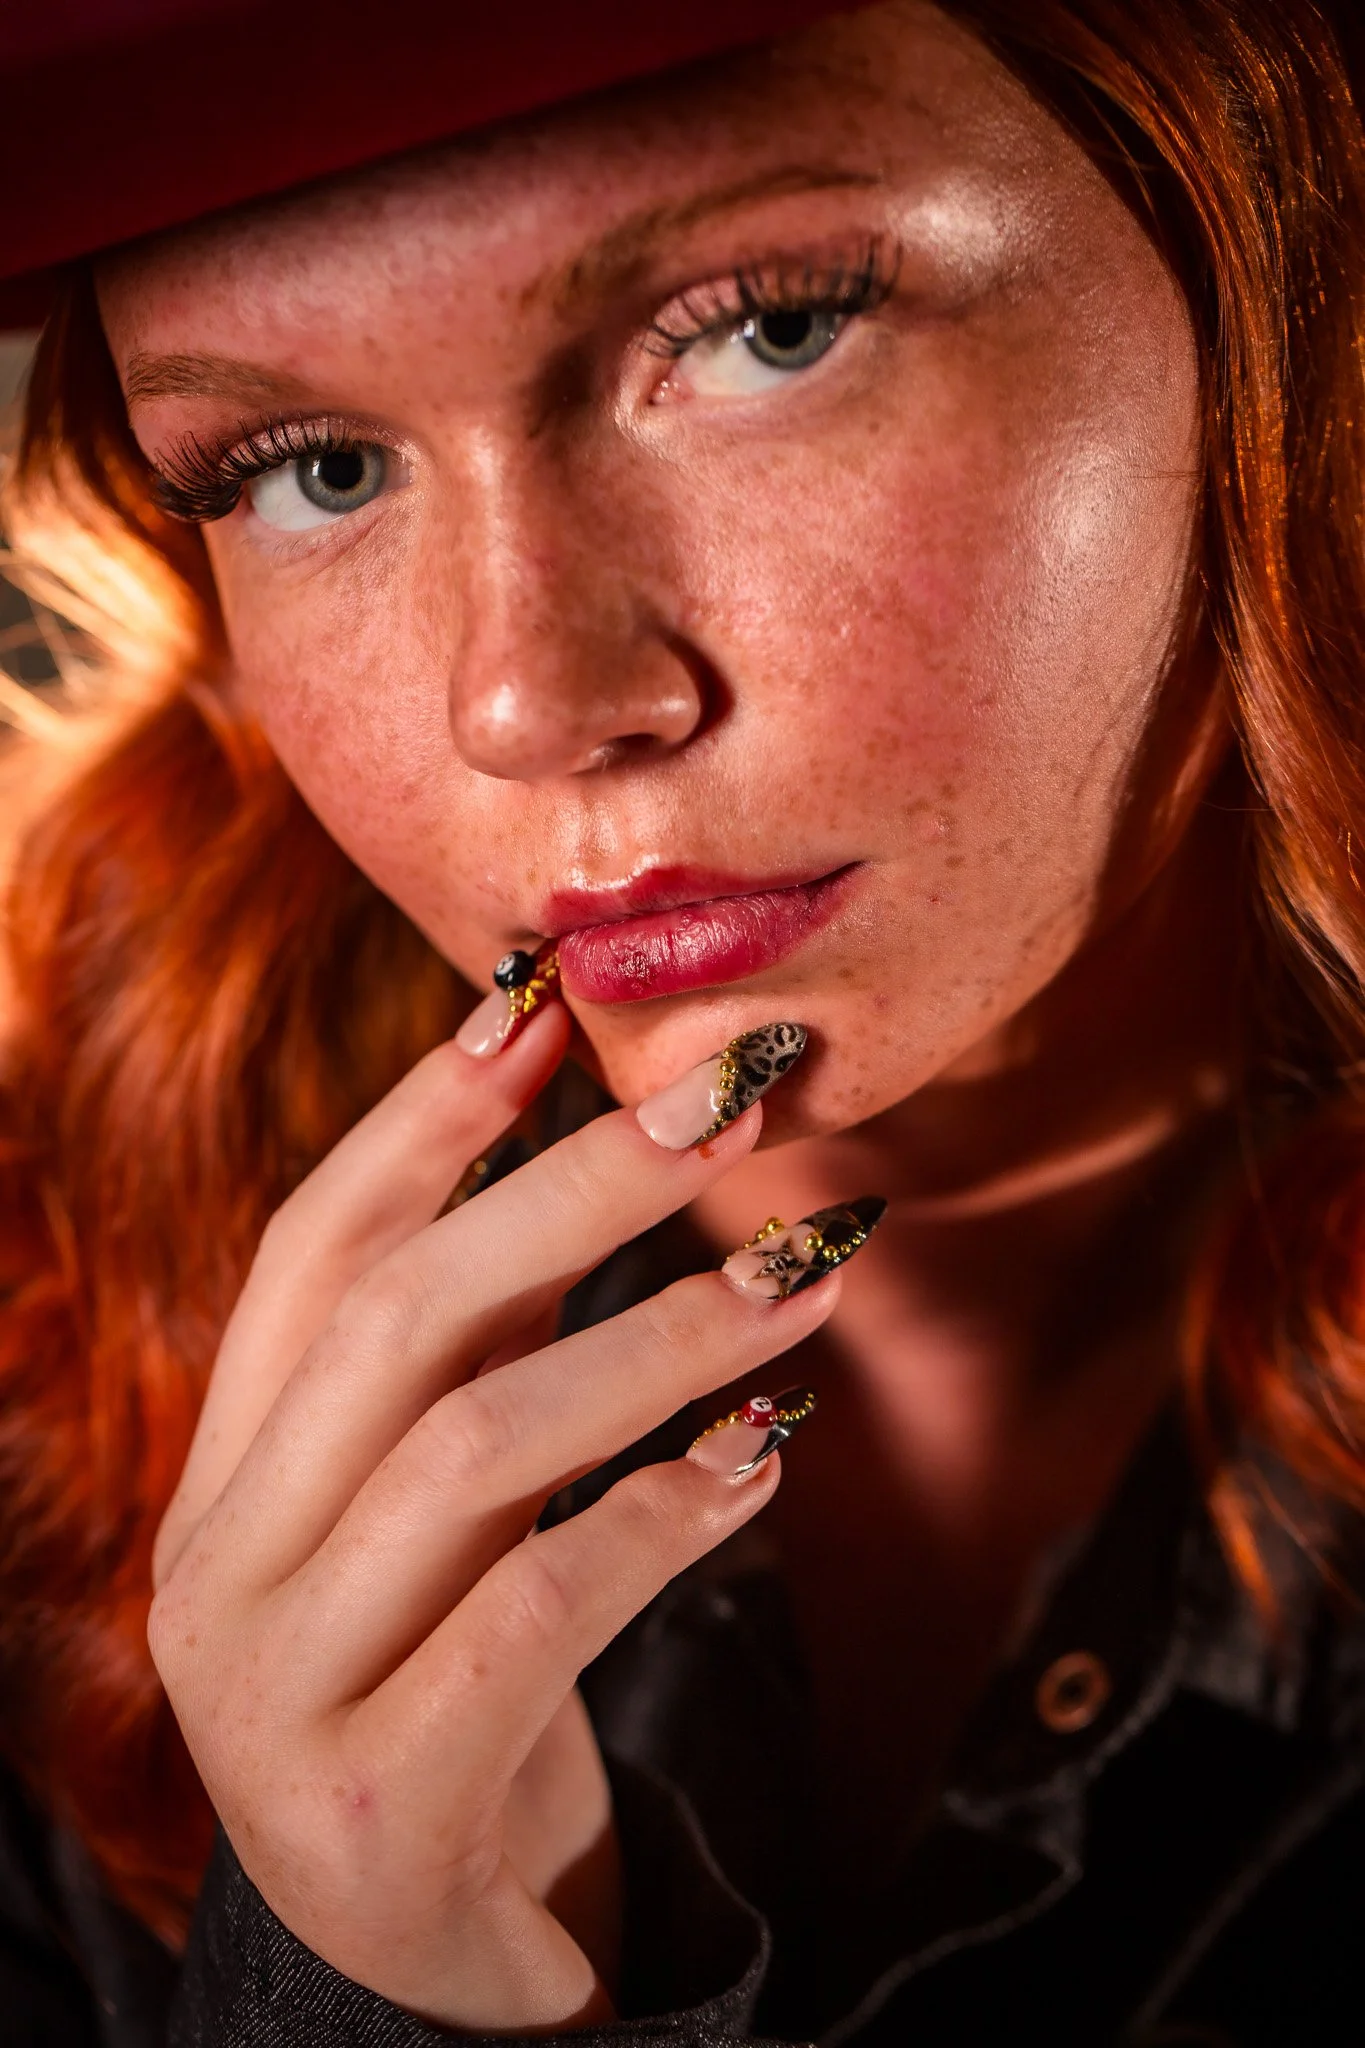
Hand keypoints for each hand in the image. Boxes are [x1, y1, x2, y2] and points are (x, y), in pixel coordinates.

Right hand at [149, 1003, 838, 2031]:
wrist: (424, 1961)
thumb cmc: (453, 1684)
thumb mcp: (444, 1511)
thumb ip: (479, 1344)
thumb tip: (581, 1127)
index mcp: (228, 1475)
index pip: (311, 1252)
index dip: (428, 1117)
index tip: (549, 1009)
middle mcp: (222, 1570)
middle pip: (397, 1319)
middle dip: (571, 1188)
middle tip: (731, 1107)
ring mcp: (283, 1694)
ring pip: (470, 1449)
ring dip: (658, 1340)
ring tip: (805, 1274)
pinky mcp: (383, 1806)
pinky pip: (535, 1616)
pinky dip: (661, 1515)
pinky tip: (760, 1452)